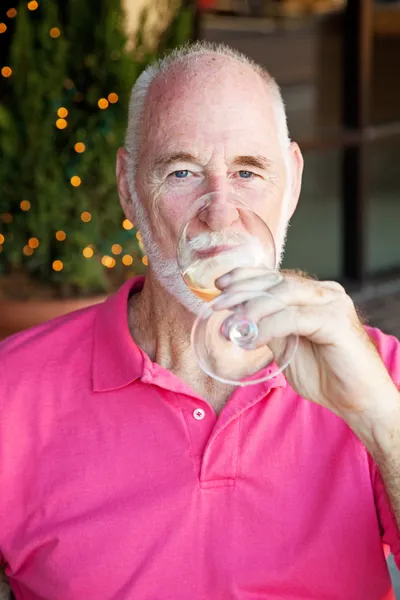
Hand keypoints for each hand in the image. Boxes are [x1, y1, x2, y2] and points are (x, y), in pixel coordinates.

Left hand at [215, 269, 398, 423]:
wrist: (359, 402)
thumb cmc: (326, 375)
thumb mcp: (287, 347)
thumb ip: (269, 329)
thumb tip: (239, 318)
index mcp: (314, 294)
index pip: (275, 276)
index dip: (245, 276)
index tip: (220, 284)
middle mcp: (325, 292)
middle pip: (275, 281)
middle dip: (241, 292)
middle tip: (217, 305)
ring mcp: (332, 303)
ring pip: (282, 295)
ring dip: (251, 311)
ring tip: (231, 329)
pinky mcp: (336, 321)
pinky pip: (292, 318)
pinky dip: (267, 327)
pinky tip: (251, 339)